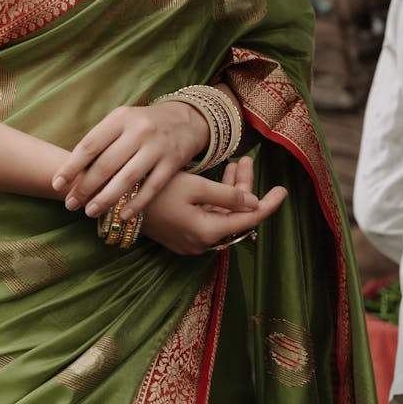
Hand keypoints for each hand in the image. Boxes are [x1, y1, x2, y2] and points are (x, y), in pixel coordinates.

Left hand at [51, 101, 213, 218]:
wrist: (185, 119)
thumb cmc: (142, 125)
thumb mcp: (121, 122)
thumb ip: (101, 141)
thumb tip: (72, 173)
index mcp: (120, 118)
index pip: (90, 145)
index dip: (71, 167)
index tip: (57, 184)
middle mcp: (138, 130)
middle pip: (106, 164)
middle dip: (85, 187)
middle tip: (70, 204)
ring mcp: (157, 146)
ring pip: (127, 178)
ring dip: (106, 198)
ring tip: (90, 212)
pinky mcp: (173, 162)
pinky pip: (152, 187)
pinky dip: (136, 203)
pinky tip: (122, 215)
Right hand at [141, 156, 286, 254]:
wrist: (119, 203)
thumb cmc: (156, 191)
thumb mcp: (194, 187)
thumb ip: (227, 195)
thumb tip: (254, 202)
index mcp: (208, 232)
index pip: (248, 220)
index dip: (268, 204)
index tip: (283, 191)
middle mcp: (202, 242)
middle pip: (234, 215)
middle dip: (244, 188)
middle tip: (248, 160)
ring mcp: (190, 240)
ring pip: (221, 214)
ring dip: (231, 190)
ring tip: (238, 162)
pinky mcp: (181, 233)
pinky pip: (208, 216)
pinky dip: (216, 198)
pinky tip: (221, 176)